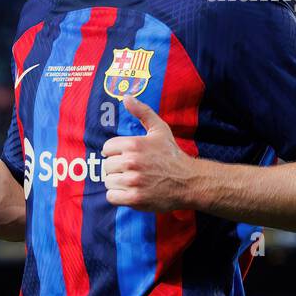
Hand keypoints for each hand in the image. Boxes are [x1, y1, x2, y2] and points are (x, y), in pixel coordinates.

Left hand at [100, 96, 199, 211]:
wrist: (189, 181)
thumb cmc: (172, 155)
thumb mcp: (160, 129)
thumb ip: (142, 112)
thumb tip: (126, 97)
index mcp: (134, 144)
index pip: (107, 148)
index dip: (116, 153)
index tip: (127, 156)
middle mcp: (132, 162)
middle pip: (106, 166)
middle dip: (117, 169)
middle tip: (132, 170)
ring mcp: (133, 181)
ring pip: (108, 182)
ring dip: (118, 183)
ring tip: (132, 181)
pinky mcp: (135, 198)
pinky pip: (112, 196)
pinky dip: (118, 196)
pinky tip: (131, 192)